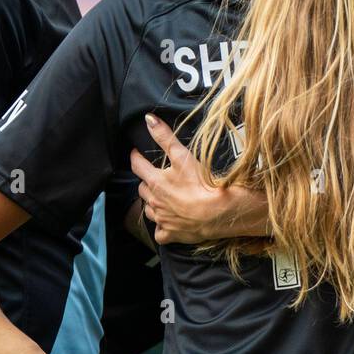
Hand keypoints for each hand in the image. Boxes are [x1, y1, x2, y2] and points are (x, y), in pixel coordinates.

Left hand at [131, 113, 269, 245]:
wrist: (217, 213)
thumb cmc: (202, 184)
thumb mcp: (183, 156)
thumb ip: (165, 137)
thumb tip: (149, 120)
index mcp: (155, 181)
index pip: (137, 166)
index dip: (136, 158)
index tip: (136, 154)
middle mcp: (154, 201)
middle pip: (142, 189)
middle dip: (146, 182)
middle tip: (154, 176)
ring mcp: (161, 219)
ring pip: (149, 210)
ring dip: (153, 203)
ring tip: (162, 199)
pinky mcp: (170, 233)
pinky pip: (160, 232)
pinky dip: (162, 227)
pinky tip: (168, 223)